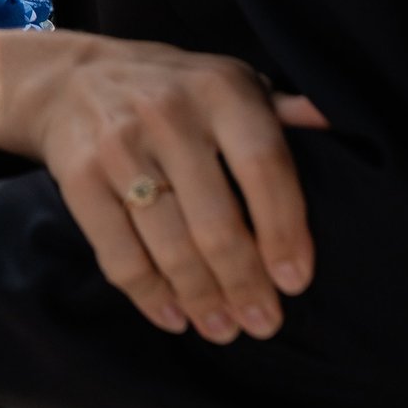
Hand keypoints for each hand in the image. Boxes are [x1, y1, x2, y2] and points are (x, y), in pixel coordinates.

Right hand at [17, 35, 328, 343]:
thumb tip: (338, 124)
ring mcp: (118, 147)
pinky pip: (118, 253)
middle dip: (244, 283)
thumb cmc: (172, 89)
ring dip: (201, 299)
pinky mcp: (77, 178)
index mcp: (219, 89)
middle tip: (264, 323)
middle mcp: (168, 114)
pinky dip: (148, 294)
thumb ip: (280, 109)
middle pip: (216, 220)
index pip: (264, 166)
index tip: (295, 281)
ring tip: (223, 329)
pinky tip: (174, 317)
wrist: (68, 79)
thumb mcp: (229, 80)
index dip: (284, 229)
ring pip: (168, 245)